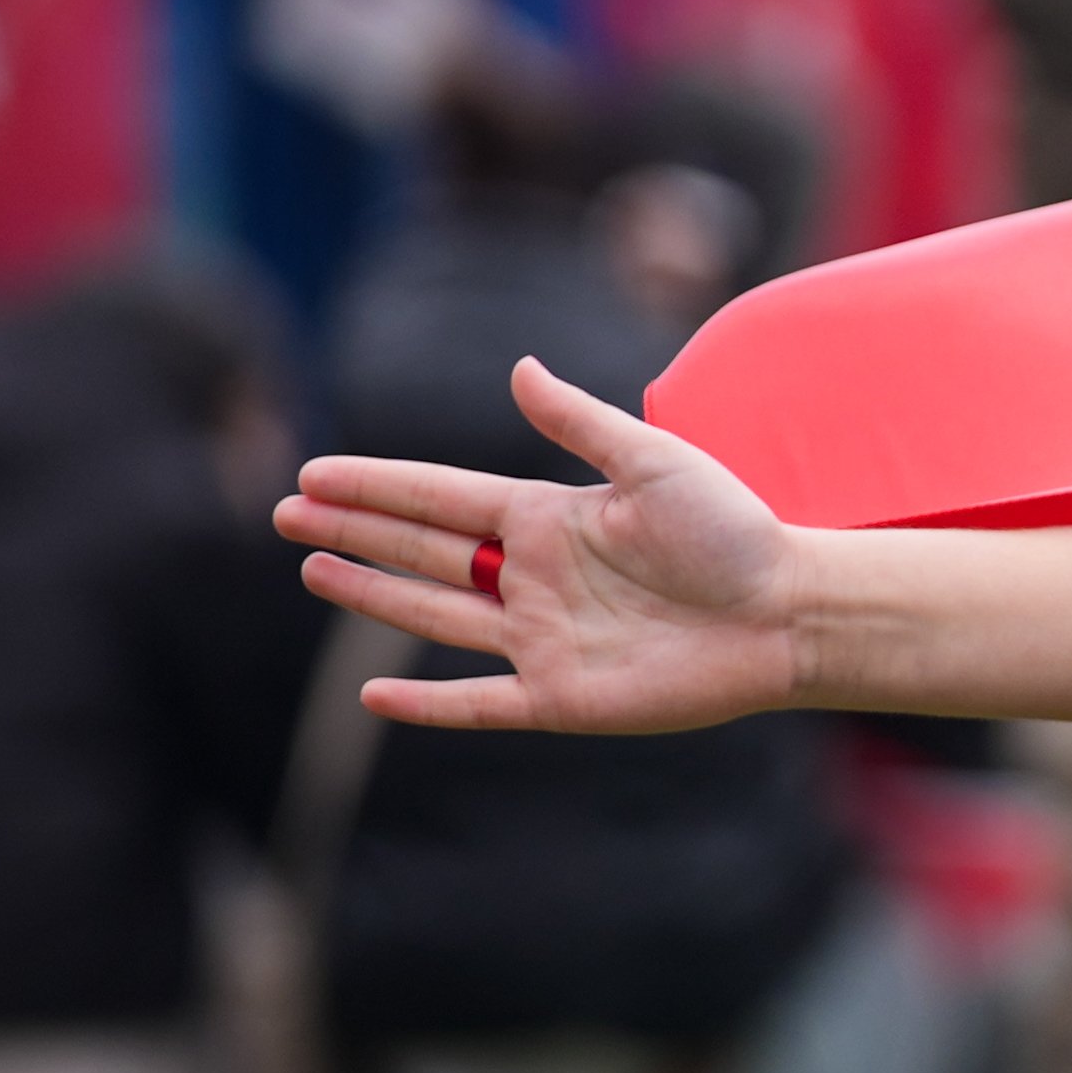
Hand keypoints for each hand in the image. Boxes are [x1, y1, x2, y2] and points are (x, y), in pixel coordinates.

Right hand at [276, 358, 807, 733]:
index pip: (442, 498)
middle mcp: (535, 577)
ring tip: (313, 569)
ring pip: (435, 616)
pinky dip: (426, 705)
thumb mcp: (654, 462)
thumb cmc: (734, 531)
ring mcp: (542, 638)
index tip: (315, 472)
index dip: (378, 485)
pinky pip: (478, 702)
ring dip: (372, 595)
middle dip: (355, 529)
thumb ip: (583, 423)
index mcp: (550, 518)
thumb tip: (518, 368)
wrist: (788, 611)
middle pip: (423, 550)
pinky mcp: (561, 696)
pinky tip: (371, 700)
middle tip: (283, 513)